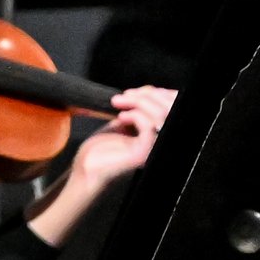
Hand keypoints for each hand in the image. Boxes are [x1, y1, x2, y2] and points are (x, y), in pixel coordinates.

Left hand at [27, 86, 173, 244]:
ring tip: (118, 103)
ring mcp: (154, 149)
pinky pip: (148, 126)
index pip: (174, 107)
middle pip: (171, 108)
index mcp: (159, 133)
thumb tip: (149, 90)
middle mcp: (160, 141)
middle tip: (124, 96)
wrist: (86, 169)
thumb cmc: (101, 149)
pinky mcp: (144, 154)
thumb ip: (138, 108)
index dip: (159, 94)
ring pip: (161, 115)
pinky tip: (120, 117)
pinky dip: (134, 115)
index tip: (135, 92)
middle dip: (147, 95)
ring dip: (138, 102)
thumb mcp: (122, 121)